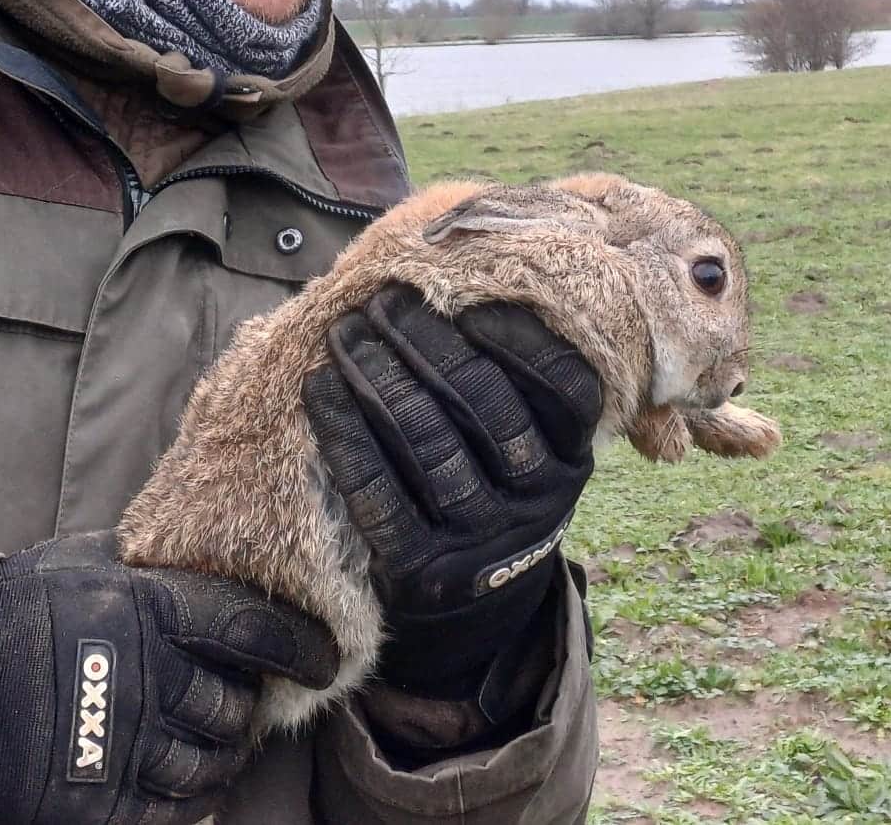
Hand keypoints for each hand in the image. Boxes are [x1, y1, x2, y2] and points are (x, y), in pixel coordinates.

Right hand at [0, 531, 337, 824]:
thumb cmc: (7, 613)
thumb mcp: (77, 562)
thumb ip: (142, 562)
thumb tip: (200, 549)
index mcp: (147, 609)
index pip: (253, 627)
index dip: (299, 645)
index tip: (325, 658)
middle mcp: (146, 677)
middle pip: (233, 709)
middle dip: (241, 711)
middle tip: (235, 707)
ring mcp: (122, 746)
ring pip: (209, 767)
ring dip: (216, 761)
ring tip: (204, 749)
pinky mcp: (94, 804)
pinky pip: (170, 816)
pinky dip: (184, 806)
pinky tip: (178, 790)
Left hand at [303, 284, 601, 699]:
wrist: (477, 606)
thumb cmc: (492, 486)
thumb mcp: (529, 444)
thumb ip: (511, 380)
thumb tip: (450, 283)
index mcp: (571, 457)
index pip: (566, 388)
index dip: (521, 339)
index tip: (468, 304)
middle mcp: (537, 499)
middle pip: (486, 404)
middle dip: (427, 341)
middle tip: (383, 303)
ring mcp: (480, 539)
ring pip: (429, 442)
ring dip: (379, 377)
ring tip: (345, 334)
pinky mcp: (423, 570)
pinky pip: (377, 492)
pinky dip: (344, 434)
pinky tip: (319, 389)